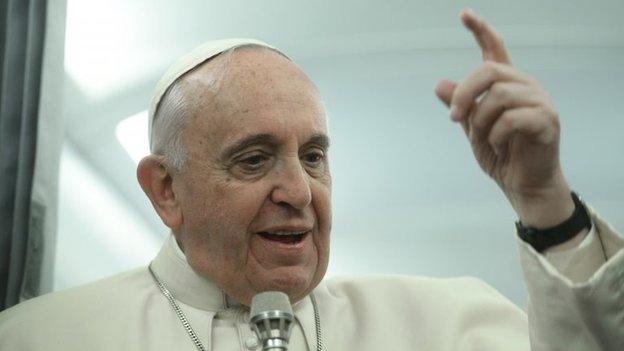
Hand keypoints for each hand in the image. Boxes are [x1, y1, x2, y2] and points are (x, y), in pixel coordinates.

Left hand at [435, 9, 574, 227]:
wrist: (522, 185)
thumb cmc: (500, 155)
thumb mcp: (472, 129)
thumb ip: (460, 106)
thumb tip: (439, 84)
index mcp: (506, 85)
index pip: (494, 50)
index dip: (480, 30)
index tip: (463, 13)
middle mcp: (525, 87)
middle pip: (489, 71)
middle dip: (464, 94)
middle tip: (453, 118)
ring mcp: (539, 102)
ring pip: (499, 95)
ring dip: (480, 121)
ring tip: (482, 139)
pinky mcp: (547, 121)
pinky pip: (512, 119)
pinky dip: (496, 135)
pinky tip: (498, 146)